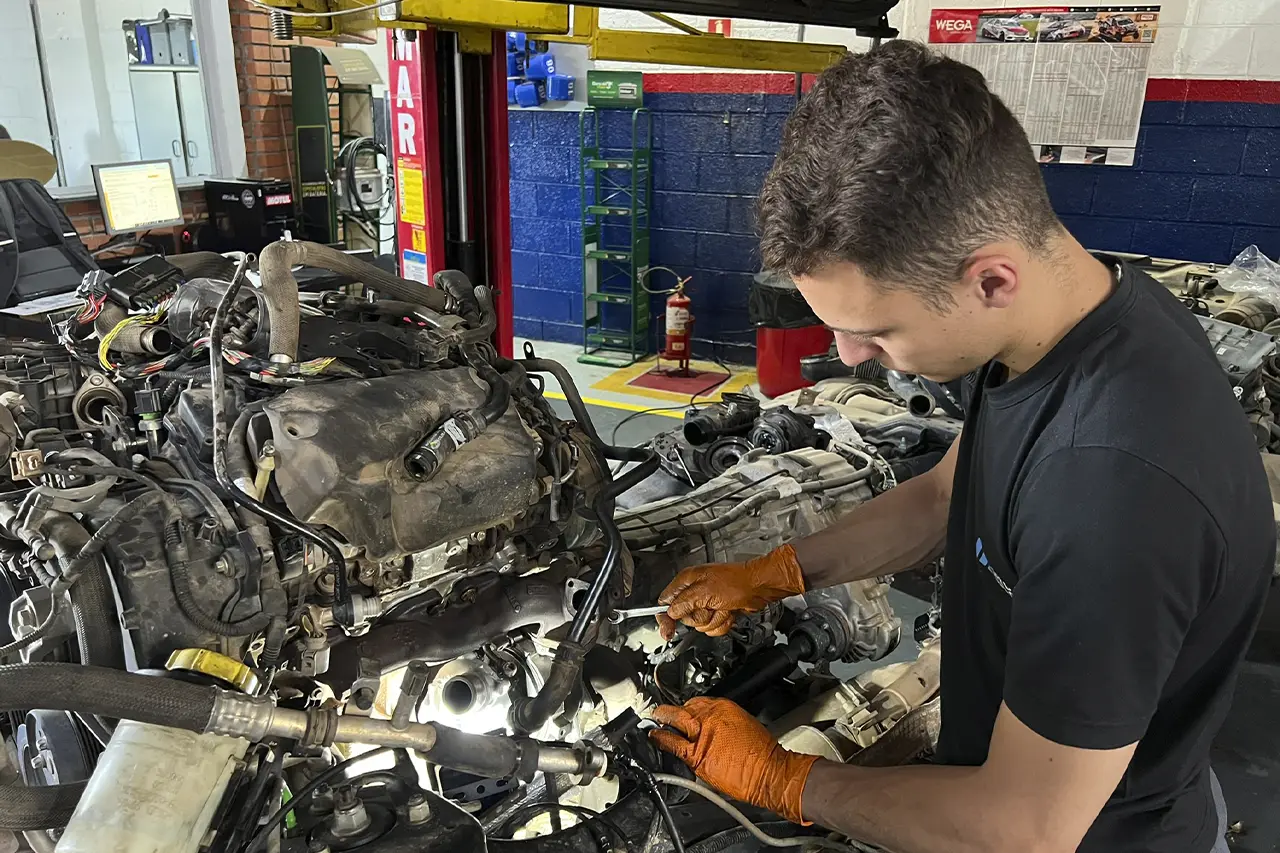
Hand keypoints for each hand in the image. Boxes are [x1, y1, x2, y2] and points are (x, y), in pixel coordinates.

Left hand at [650, 697, 818, 823]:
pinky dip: (661, 741)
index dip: (685, 706)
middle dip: (668, 709)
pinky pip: (673, 747)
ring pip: (673, 723)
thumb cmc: (763, 751)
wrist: (770, 772)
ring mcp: (702, 737)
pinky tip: (655, 738)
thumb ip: (722, 721)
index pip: (696, 701)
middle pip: (682, 708)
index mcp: (723, 707)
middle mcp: (710, 718)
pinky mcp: (698, 757)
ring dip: (661, 720)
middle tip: (659, 710)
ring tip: (654, 721)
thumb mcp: (743, 722)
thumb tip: (710, 726)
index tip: (680, 708)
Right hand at [657, 544, 804, 638]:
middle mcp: (696, 591)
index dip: (665, 617)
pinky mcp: (720, 610)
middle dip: (700, 617)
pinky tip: (729, 611)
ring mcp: (708, 602)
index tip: (667, 631)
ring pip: (701, 625)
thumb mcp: (704, 592)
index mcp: (688, 581)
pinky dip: (723, 622)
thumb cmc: (736, 582)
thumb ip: (683, 603)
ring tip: (723, 607)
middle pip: (685, 617)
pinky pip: (714, 627)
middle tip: (710, 606)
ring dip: (714, 619)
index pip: (666, 602)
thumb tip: (670, 612)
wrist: (759, 587)